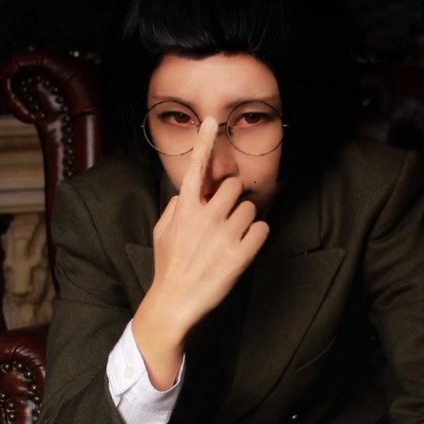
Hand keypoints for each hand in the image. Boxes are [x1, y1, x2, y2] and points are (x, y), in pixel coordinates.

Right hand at [134, 119, 269, 376]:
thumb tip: (187, 193)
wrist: (174, 303)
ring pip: (250, 207)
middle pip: (234, 185)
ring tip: (231, 238)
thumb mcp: (161, 232)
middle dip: (233, 198)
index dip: (206, 142)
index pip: (196, 167)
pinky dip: (256, 235)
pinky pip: (261, 229)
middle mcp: (205, 216)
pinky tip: (243, 247)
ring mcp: (223, 235)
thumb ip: (176, 207)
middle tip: (226, 217)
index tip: (213, 121)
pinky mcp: (240, 255)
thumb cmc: (168, 267)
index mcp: (184, 208)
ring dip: (245, 219)